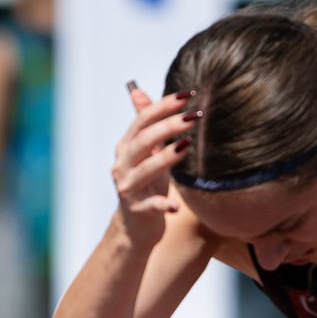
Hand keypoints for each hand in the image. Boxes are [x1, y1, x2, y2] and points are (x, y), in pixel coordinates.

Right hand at [114, 83, 191, 244]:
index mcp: (126, 147)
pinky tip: (176, 206)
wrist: (135, 226)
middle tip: (193, 117)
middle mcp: (123, 164)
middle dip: (168, 126)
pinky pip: (151, 206)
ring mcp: (128, 188)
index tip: (187, 95)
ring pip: (145, 169)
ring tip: (187, 145)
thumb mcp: (145, 153)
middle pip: (143, 140)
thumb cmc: (146, 185)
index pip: (142, 120)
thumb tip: (138, 91)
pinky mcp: (137, 210)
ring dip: (166, 157)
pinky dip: (163, 205)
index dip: (163, 106)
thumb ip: (145, 125)